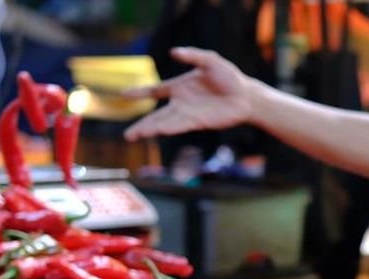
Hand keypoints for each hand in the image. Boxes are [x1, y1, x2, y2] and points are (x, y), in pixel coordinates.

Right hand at [123, 48, 255, 141]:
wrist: (245, 96)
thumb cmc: (228, 77)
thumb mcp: (210, 61)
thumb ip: (193, 55)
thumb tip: (173, 52)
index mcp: (179, 87)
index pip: (155, 90)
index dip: (139, 92)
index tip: (123, 95)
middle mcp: (181, 103)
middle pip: (156, 116)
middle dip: (142, 125)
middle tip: (128, 135)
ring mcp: (188, 114)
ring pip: (164, 124)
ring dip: (150, 129)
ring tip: (134, 136)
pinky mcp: (198, 122)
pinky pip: (180, 126)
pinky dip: (168, 128)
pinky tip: (158, 131)